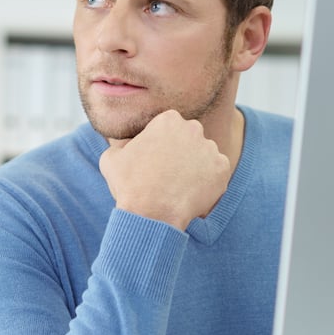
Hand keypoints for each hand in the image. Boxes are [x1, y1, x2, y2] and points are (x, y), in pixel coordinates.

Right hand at [98, 110, 230, 230]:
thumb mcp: (111, 158)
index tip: (153, 157)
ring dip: (194, 166)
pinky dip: (206, 181)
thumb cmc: (129, 185)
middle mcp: (193, 129)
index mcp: (168, 120)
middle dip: (180, 150)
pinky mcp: (222, 169)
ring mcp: (210, 148)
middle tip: (167, 172)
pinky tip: (189, 192)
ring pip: (203, 155)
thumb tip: (127, 145)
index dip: (159, 142)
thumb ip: (124, 144)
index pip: (168, 125)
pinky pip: (216, 172)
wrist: (151, 214)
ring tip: (177, 186)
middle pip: (188, 136)